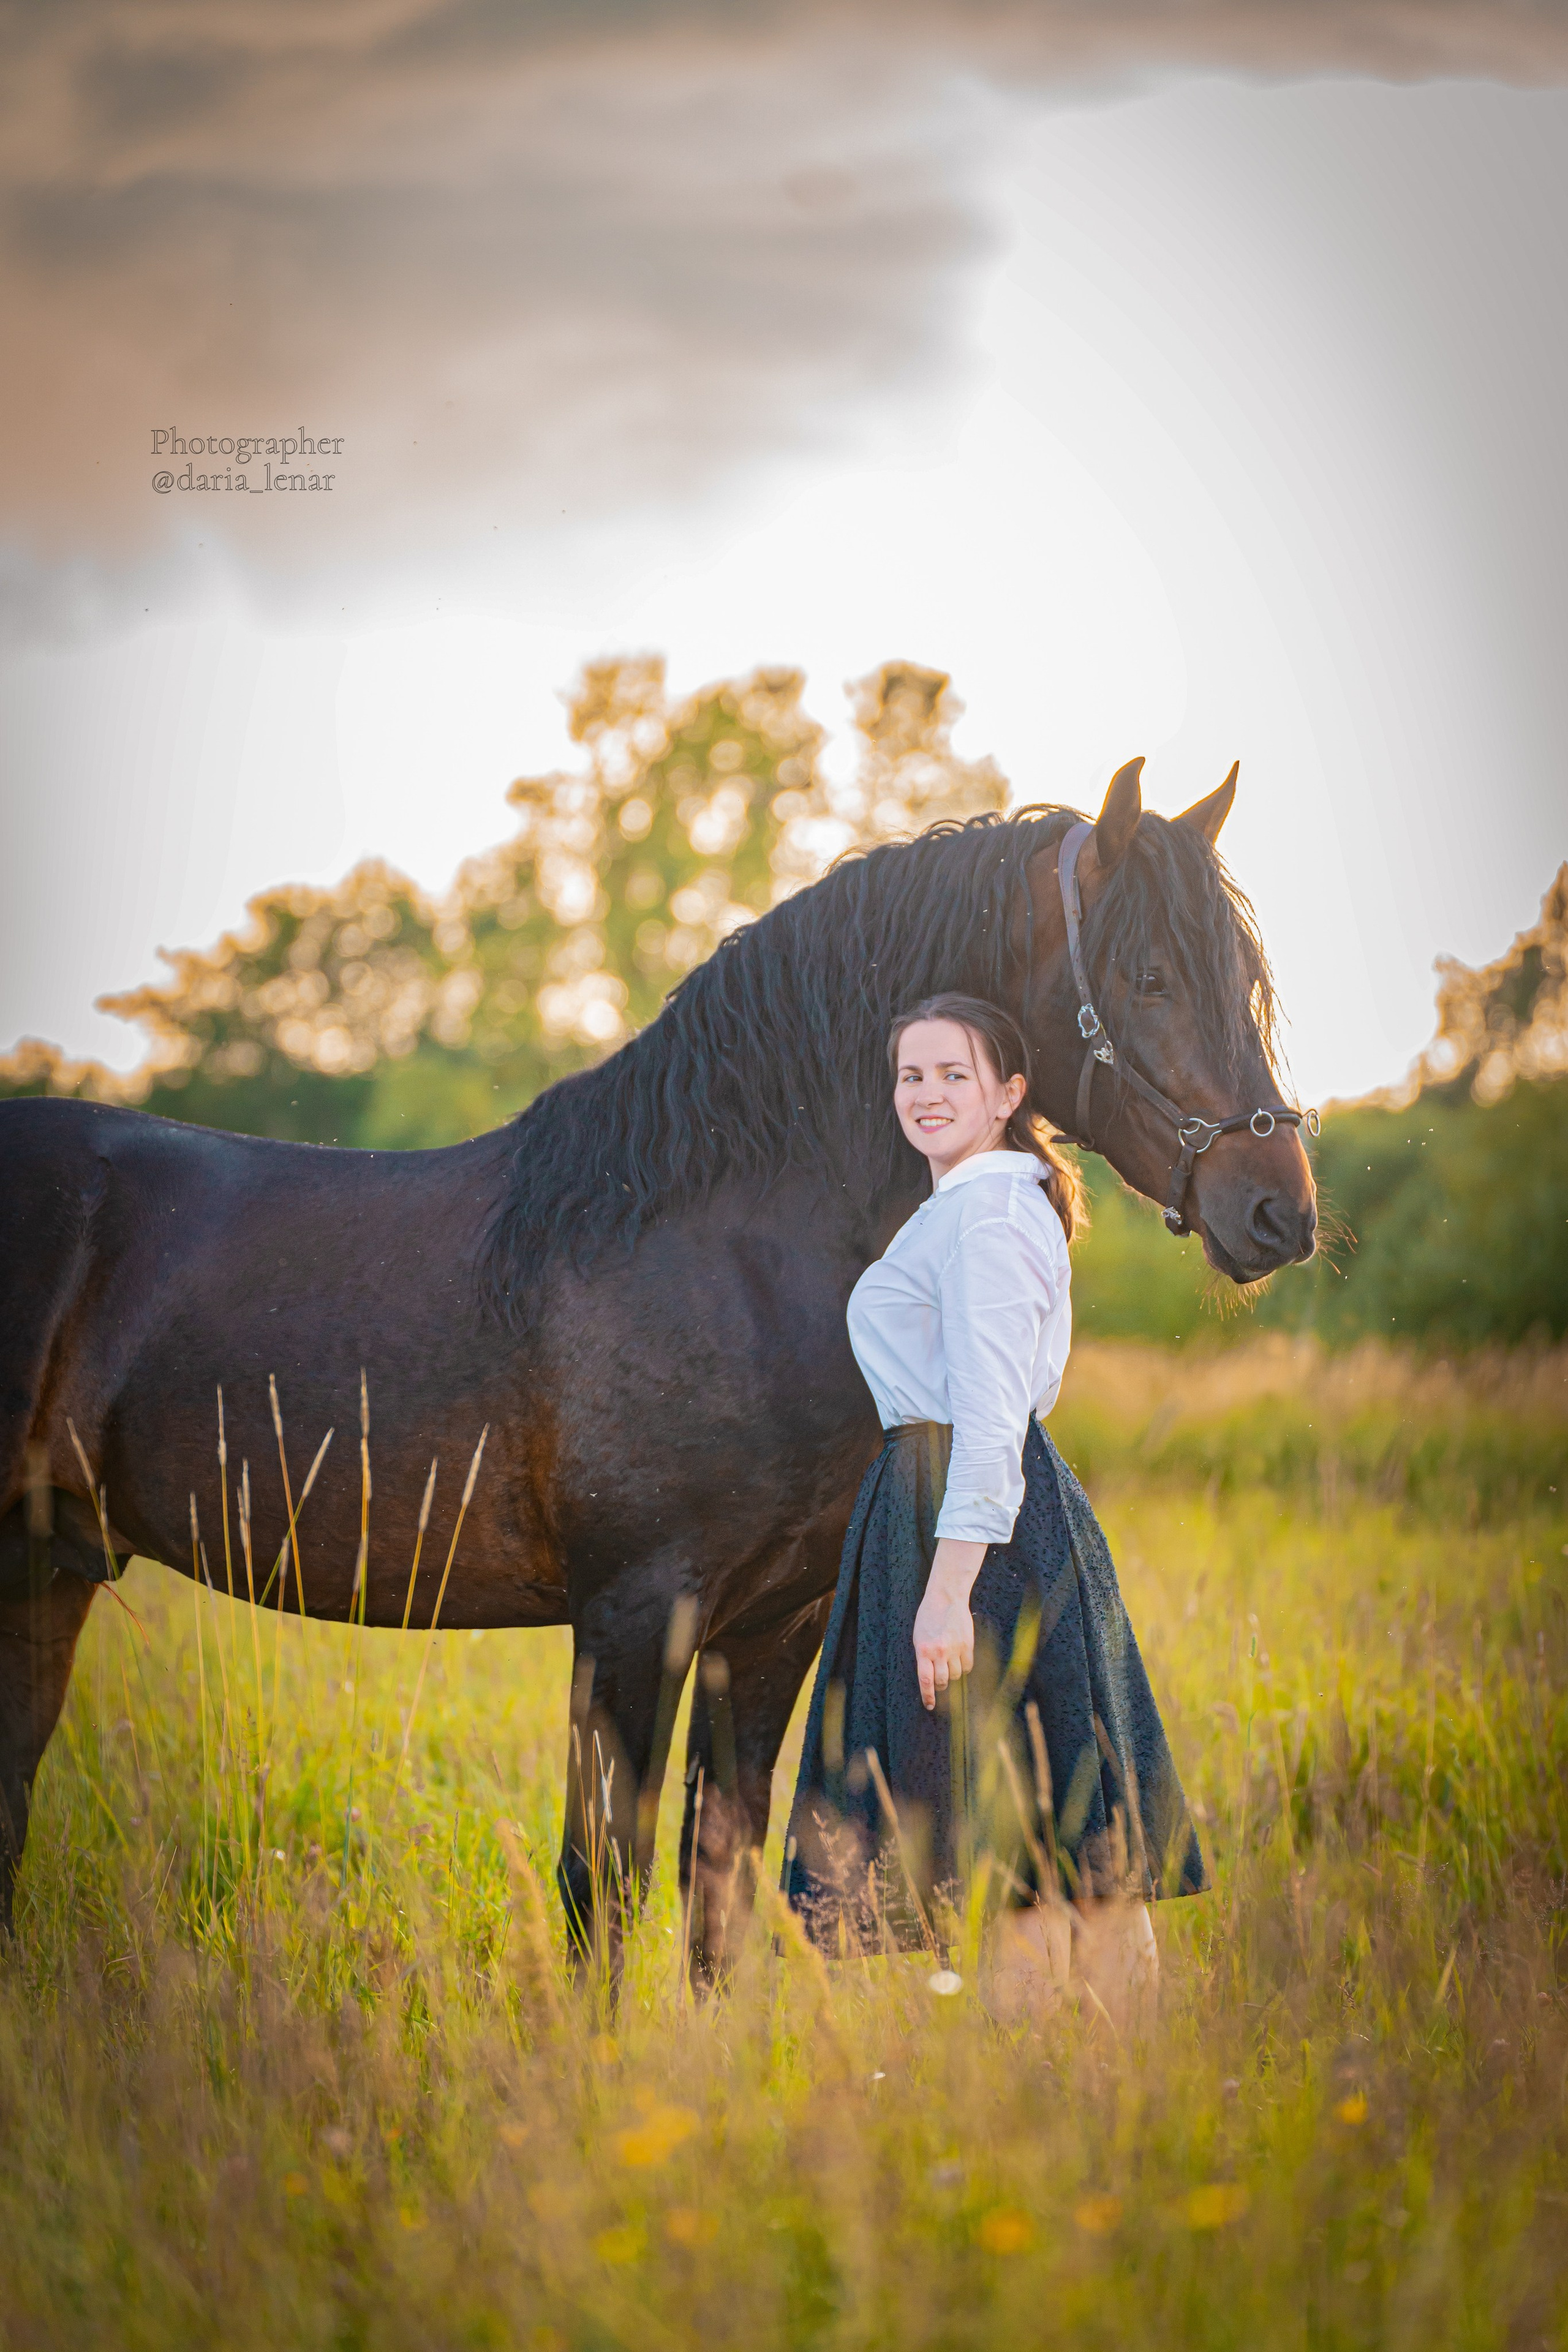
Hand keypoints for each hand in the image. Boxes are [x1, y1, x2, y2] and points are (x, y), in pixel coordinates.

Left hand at [913, 1547, 980, 1710]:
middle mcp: (939, 1652)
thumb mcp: (918, 1637)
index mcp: (923, 1650)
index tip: (929, 1706)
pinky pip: (968, 1666)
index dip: (928, 1696)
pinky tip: (959, 1659)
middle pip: (942, 1681)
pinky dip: (963, 1667)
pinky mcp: (967, 1645)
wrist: (946, 1598)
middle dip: (940, 1686)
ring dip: (951, 1674)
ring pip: (955, 1675)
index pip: (925, 1681)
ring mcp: (954, 1649)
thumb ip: (923, 1657)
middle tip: (939, 1682)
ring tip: (948, 1663)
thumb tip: (929, 1679)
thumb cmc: (928, 1617)